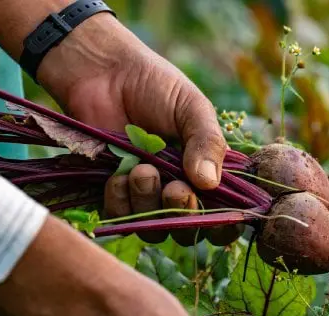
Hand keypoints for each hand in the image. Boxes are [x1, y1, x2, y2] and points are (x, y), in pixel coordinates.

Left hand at [37, 13, 235, 244]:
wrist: (103, 73)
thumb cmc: (156, 86)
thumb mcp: (192, 109)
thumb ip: (207, 143)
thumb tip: (210, 184)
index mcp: (208, 171)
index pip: (225, 213)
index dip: (225, 224)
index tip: (221, 215)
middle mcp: (181, 189)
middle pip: (189, 230)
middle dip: (182, 212)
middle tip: (176, 188)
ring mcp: (147, 194)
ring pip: (154, 228)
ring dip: (149, 202)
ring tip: (142, 170)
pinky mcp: (115, 194)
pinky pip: (121, 218)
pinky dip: (120, 201)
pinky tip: (118, 174)